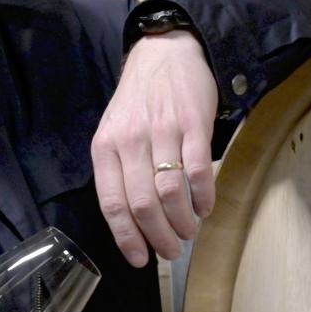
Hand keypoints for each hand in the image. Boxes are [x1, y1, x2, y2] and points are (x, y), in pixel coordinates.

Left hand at [91, 30, 217, 267]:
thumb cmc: (138, 101)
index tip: (139, 259)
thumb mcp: (114, 131)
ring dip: (182, 222)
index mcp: (105, 147)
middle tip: (170, 251)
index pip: (112, 202)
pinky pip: (198, 170)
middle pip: (143, 204)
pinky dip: (203, 197)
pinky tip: (205, 207)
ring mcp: (162, 131)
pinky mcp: (193, 124)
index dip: (126, 237)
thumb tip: (131, 222)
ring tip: (188, 232)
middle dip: (158, 237)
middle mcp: (130, 141)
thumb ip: (118, 170)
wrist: (165, 53)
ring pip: (170, 192)